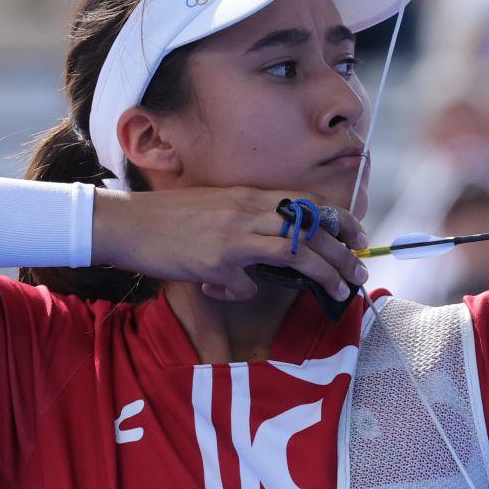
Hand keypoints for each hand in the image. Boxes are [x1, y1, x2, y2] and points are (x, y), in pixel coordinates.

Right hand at [92, 186, 367, 303]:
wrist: (126, 223)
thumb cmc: (169, 218)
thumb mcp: (217, 207)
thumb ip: (247, 221)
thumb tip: (272, 250)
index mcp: (249, 195)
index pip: (307, 201)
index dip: (339, 218)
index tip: (359, 236)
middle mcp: (247, 210)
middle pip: (311, 229)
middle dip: (343, 252)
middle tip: (361, 272)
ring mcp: (233, 235)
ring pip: (296, 252)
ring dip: (324, 274)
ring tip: (341, 291)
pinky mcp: (216, 261)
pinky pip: (245, 285)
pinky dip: (242, 293)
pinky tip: (225, 291)